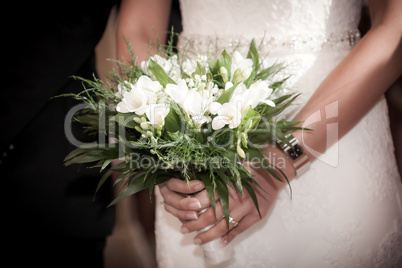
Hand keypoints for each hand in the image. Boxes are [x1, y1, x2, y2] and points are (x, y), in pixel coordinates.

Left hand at [158, 161, 288, 246]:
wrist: (271, 173)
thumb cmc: (247, 170)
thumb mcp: (229, 170)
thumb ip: (214, 178)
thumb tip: (194, 186)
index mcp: (224, 185)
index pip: (203, 199)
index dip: (191, 209)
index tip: (181, 214)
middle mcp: (233, 197)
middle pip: (210, 215)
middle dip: (195, 225)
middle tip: (184, 229)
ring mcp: (244, 208)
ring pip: (223, 225)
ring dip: (208, 235)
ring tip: (197, 240)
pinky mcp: (255, 215)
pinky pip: (240, 229)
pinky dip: (230, 237)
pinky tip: (221, 243)